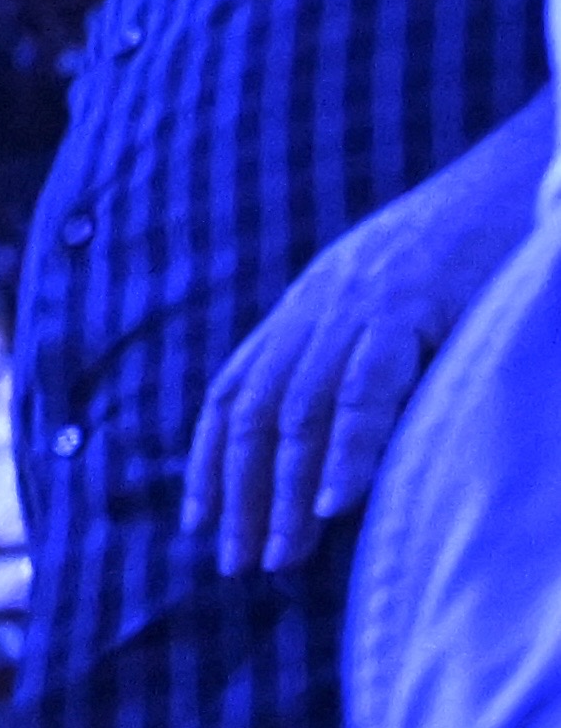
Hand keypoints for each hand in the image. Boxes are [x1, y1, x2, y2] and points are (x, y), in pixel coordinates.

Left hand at [189, 131, 542, 573]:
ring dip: (288, 491)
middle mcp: (318, 304)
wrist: (525, 164)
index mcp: (309, 302)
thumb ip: (357, 348)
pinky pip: (365, 389)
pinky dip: (347, 450)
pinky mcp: (407, 304)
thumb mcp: (393, 290)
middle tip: (238, 563)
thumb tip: (333, 432)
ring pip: (301, 412)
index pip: (236, 391)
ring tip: (282, 555)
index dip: (211, 460)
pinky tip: (337, 504)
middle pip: (259, 415)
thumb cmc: (471, 236)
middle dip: (243, 495)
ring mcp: (360, 303)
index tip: (201, 522)